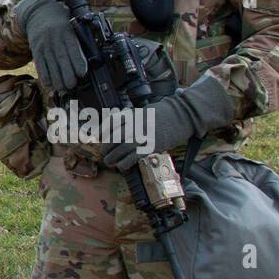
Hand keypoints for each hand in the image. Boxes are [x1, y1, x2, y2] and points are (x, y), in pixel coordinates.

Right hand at [13, 0, 87, 92]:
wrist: (39, 12)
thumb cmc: (61, 21)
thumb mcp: (72, 25)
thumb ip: (79, 39)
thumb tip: (93, 57)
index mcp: (67, 32)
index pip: (73, 48)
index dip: (78, 61)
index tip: (82, 73)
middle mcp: (55, 38)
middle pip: (62, 59)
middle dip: (67, 75)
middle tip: (72, 86)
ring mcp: (44, 45)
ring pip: (50, 65)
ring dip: (56, 80)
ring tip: (62, 89)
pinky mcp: (36, 50)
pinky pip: (40, 65)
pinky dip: (45, 77)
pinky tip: (49, 85)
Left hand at [101, 72, 235, 172]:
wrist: (181, 116)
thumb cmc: (164, 114)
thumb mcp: (145, 111)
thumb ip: (132, 118)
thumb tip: (118, 128)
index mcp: (133, 114)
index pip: (111, 122)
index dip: (102, 131)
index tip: (97, 137)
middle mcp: (135, 124)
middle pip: (114, 137)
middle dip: (106, 147)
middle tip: (104, 153)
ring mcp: (143, 136)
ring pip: (121, 148)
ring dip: (112, 157)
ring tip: (109, 162)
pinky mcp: (151, 146)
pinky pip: (133, 157)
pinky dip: (124, 163)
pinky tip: (121, 166)